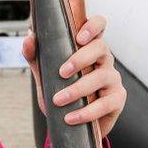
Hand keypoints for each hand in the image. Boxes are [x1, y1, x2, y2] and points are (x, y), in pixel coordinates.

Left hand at [22, 15, 126, 136]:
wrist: (69, 123)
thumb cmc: (60, 89)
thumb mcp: (45, 72)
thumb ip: (35, 55)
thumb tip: (30, 36)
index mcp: (88, 46)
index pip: (99, 24)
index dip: (93, 26)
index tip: (78, 37)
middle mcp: (104, 58)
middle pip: (101, 47)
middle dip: (80, 58)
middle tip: (61, 72)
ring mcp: (113, 78)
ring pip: (102, 76)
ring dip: (78, 89)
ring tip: (58, 100)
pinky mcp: (117, 99)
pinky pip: (106, 103)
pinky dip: (87, 112)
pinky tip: (71, 117)